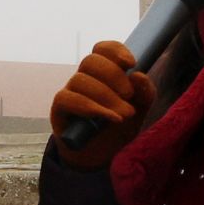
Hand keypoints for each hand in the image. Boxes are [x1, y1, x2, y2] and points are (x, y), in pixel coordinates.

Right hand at [50, 41, 156, 169]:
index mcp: (103, 73)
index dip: (114, 50)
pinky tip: (110, 118)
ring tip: (124, 115)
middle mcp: (84, 78)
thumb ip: (144, 94)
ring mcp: (69, 92)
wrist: (100, 156)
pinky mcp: (59, 110)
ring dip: (106, 96)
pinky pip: (68, 99)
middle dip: (113, 76)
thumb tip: (138, 75)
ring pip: (80, 80)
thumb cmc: (118, 128)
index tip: (131, 64)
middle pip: (90, 61)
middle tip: (129, 95)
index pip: (102, 49)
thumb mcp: (139, 111)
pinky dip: (91, 107)